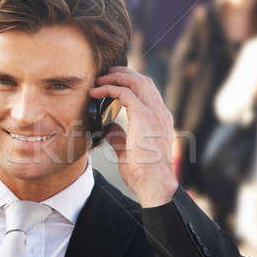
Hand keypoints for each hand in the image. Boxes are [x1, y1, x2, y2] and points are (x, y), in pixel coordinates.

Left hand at [89, 66, 178, 207]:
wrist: (154, 184)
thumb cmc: (144, 174)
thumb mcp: (128, 151)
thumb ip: (119, 137)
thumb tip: (109, 128)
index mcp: (159, 120)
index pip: (148, 92)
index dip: (131, 83)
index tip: (113, 82)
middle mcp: (160, 113)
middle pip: (143, 81)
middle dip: (124, 73)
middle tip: (106, 72)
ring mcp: (154, 113)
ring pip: (136, 81)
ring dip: (116, 76)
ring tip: (100, 77)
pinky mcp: (144, 116)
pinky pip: (125, 92)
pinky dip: (109, 88)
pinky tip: (96, 91)